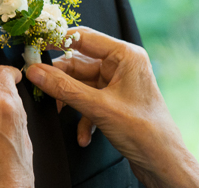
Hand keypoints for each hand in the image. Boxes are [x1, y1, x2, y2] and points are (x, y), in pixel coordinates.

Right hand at [25, 27, 198, 187]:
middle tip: (37, 84)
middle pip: (80, 63)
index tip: (34, 45)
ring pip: (82, 84)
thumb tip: (35, 72)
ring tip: (58, 113)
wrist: (164, 163)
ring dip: (70, 101)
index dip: (58, 40)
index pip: (84, 37)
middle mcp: (123, 65)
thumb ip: (64, 88)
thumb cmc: (143, 131)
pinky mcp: (116, 102)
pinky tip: (83, 135)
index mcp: (125, 55)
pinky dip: (83, 116)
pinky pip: (91, 101)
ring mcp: (119, 84)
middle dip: (60, 79)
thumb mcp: (98, 107)